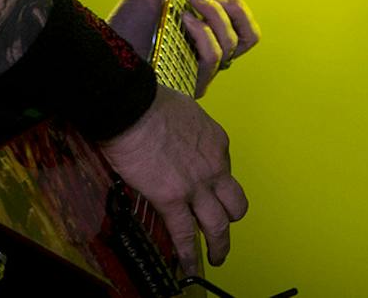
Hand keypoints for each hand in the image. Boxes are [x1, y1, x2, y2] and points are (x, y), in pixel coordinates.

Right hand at [98, 86, 247, 272]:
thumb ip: (187, 128)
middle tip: (224, 225)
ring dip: (220, 244)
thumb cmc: (151, 101)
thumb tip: (176, 131)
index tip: (206, 186)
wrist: (132, 107)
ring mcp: (196, 186)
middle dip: (231, 216)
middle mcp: (214, 166)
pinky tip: (188, 266)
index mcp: (216, 142)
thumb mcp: (184, 109)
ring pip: (219, 225)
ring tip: (217, 256)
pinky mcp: (173, 200)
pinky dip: (189, 255)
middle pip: (235, 202)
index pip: (225, 169)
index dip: (215, 180)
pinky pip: (185, 235)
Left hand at [106, 0, 262, 95]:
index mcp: (205, 32)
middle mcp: (208, 51)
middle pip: (250, 36)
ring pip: (234, 43)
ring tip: (188, 3)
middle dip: (235, 6)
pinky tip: (185, 20)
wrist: (105, 52)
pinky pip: (215, 56)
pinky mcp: (192, 80)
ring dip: (215, 14)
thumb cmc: (125, 25)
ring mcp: (202, 68)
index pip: (243, 22)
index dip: (236, 0)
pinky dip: (204, 33)